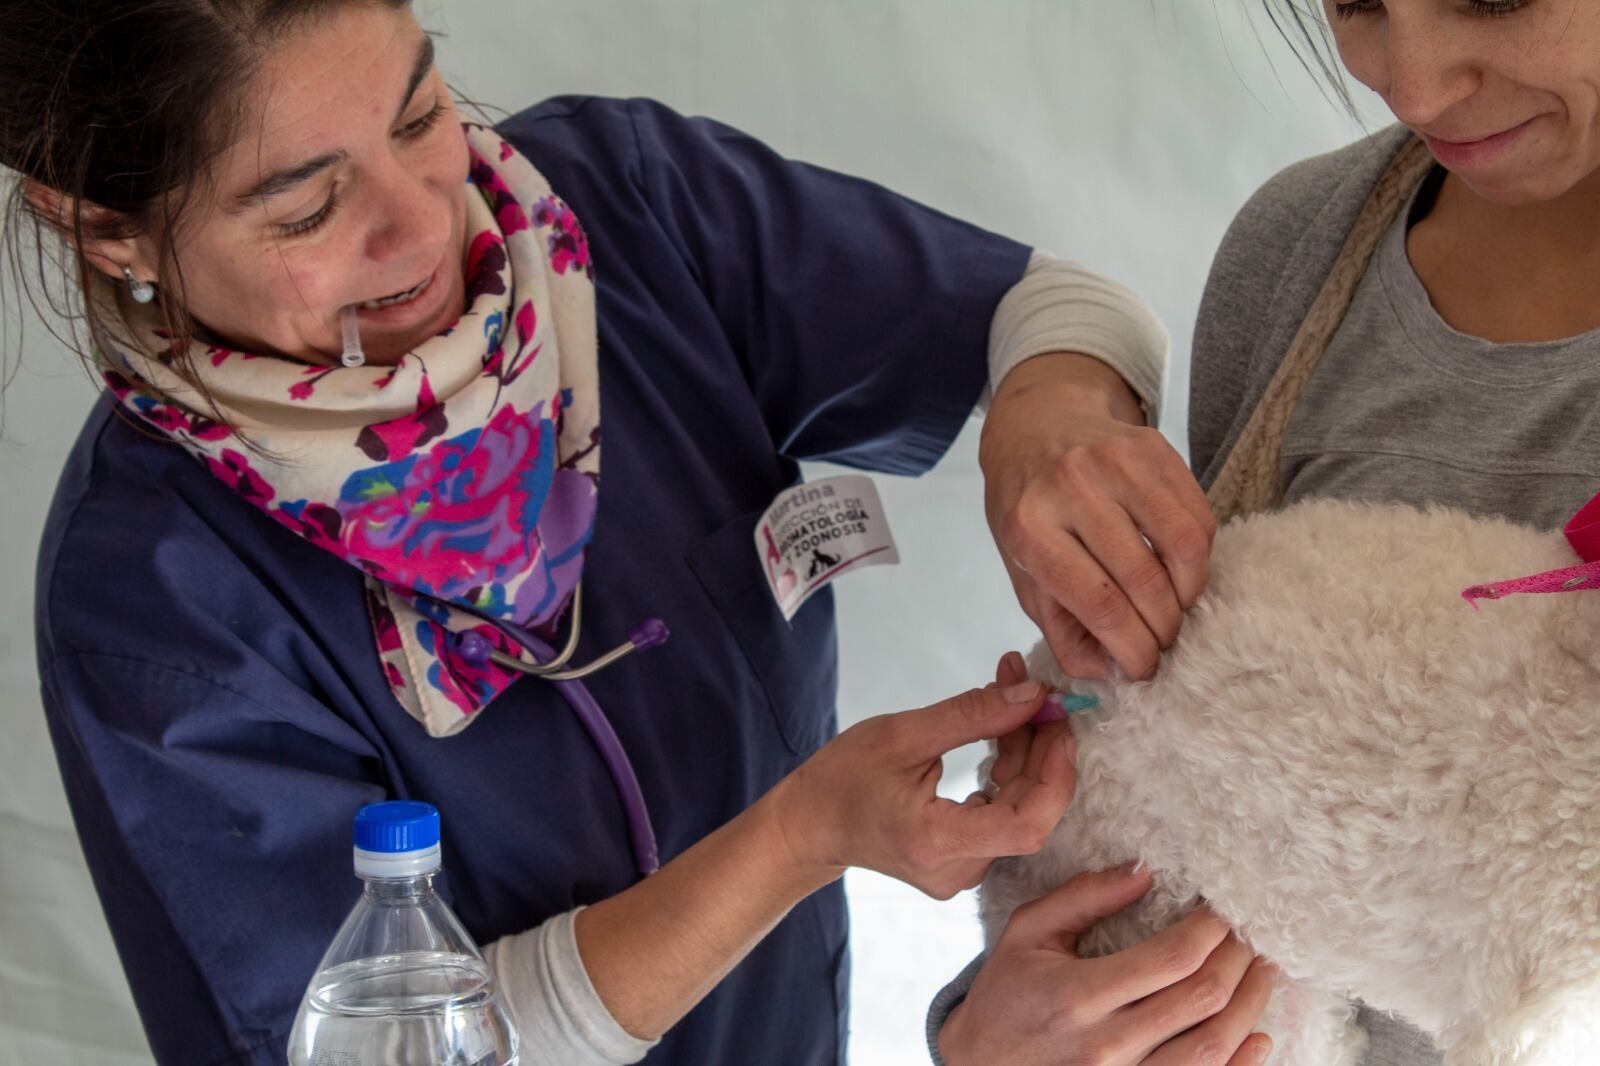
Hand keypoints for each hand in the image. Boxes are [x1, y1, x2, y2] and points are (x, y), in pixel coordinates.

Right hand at [766, 663, 1074, 898]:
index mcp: (937, 842)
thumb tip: (1033, 696)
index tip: (1058, 724)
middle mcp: (956, 870)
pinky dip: (1009, 771)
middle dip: (1040, 748)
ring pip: (1019, 810)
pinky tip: (1002, 731)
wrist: (810, 825)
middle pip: (1028, 811)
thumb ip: (972, 716)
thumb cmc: (843, 779)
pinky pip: (1003, 814)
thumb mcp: (902, 735)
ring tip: (1015, 696)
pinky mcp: (963, 862)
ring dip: (1026, 754)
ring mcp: (962, 872)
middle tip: (1035, 691)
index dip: (1055, 776)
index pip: (1026, 826)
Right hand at [941, 867, 1275, 1065]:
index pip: (1172, 958)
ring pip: (1214, 1046)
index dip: (1211, 929)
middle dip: (1238, 958)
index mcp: (1078, 995)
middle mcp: (1107, 1044)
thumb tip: (1145, 870)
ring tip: (1262, 971)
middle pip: (1202, 998)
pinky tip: (1258, 1035)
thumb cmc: (1006, 995)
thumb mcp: (1028, 933)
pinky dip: (1241, 1063)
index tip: (1222, 907)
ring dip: (1251, 1005)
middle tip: (1250, 932)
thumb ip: (1084, 897)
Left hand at [980, 353, 1215, 679]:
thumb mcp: (1022, 570)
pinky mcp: (1153, 445)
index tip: (1144, 669)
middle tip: (1164, 644)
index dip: (1132, 648)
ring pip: (1183, 545)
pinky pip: (1198, 514)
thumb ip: (1059, 626)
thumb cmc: (1027, 507)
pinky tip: (1180, 569)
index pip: (1099, 603)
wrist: (1036, 426)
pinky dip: (1199, 555)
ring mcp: (1115, 460)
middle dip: (1163, 628)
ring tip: (1175, 609)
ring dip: (1188, 593)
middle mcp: (1071, 487)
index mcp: (1030, 527)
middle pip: (1144, 579)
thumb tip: (1107, 672)